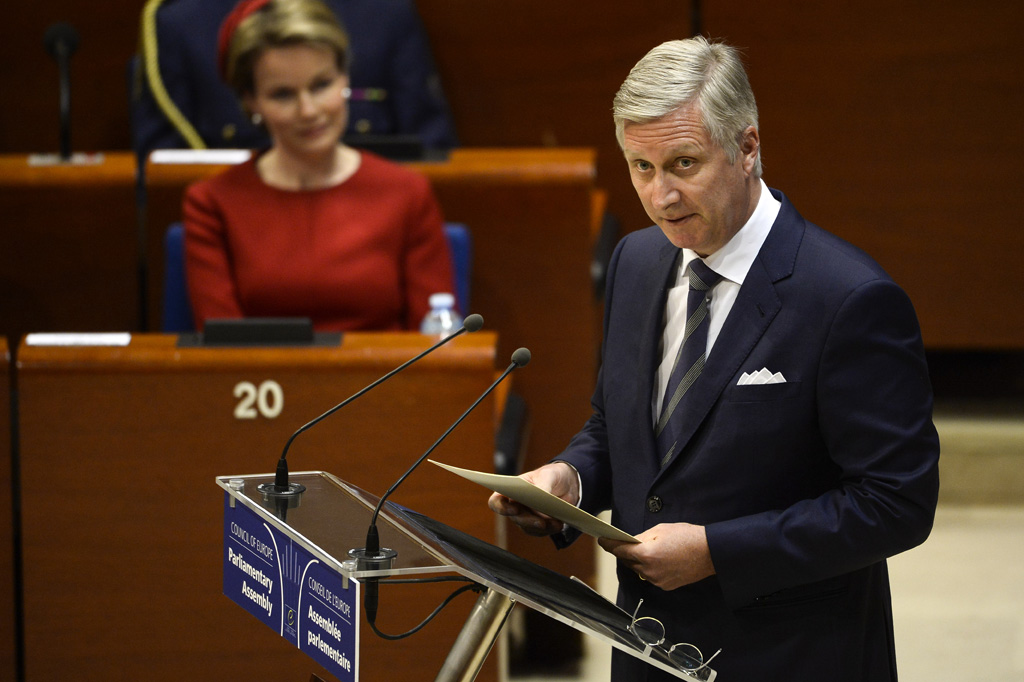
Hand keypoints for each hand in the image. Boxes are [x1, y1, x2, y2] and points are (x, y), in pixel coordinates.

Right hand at [488, 462, 579, 536]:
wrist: (567, 484)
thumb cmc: (551, 475)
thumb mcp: (549, 475)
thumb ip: (543, 484)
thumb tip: (541, 496)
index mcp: (511, 490)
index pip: (496, 501)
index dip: (501, 507)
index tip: (514, 509)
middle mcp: (515, 505)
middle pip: (515, 518)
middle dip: (528, 521)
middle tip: (541, 522)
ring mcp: (526, 517)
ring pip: (528, 527)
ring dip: (541, 527)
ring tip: (555, 523)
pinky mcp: (538, 525)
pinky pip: (541, 531)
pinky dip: (550, 529)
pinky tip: (559, 524)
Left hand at [599, 523, 714, 590]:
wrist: (710, 552)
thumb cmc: (687, 537)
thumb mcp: (660, 529)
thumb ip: (642, 537)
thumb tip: (631, 542)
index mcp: (646, 555)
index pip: (620, 550)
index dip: (609, 544)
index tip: (601, 540)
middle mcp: (649, 571)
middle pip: (627, 562)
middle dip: (624, 552)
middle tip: (623, 543)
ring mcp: (657, 580)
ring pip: (638, 570)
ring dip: (637, 561)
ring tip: (643, 550)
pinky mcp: (665, 586)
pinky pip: (650, 576)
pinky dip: (648, 568)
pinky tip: (656, 559)